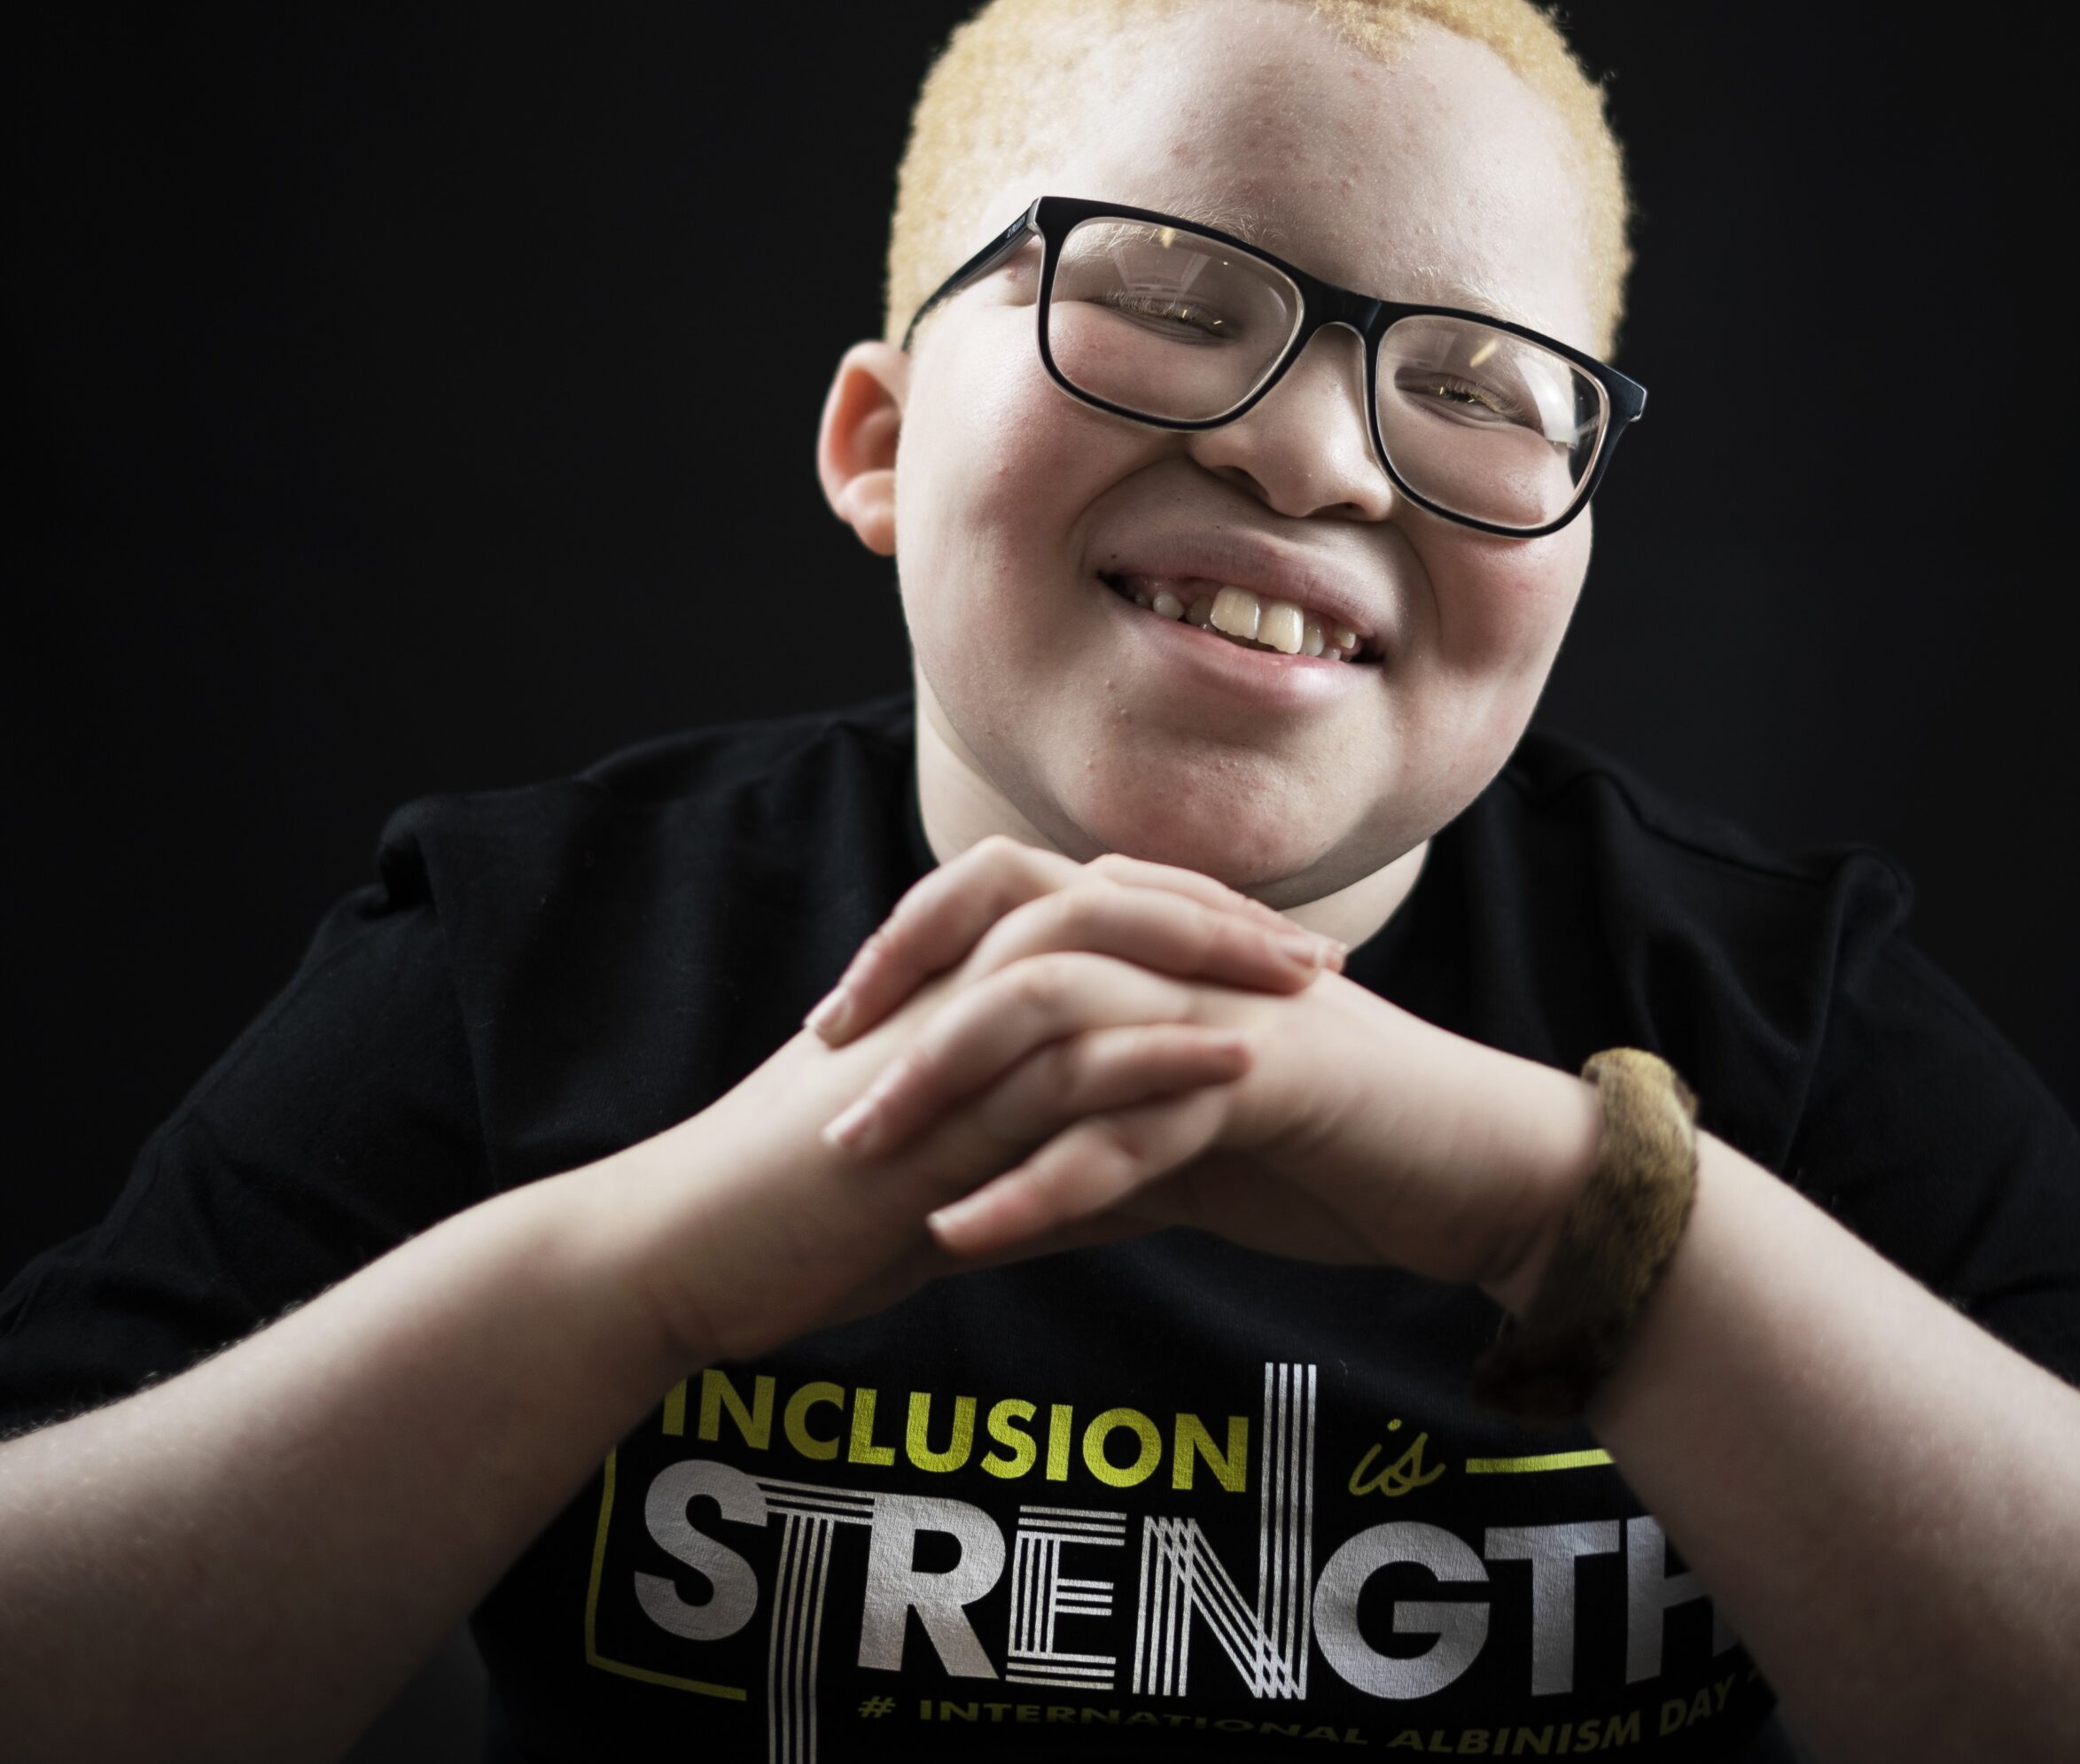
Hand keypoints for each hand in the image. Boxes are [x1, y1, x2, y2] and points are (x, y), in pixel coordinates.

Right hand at [605, 836, 1348, 1365]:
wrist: (680, 1257)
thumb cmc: (797, 1219)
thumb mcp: (941, 1173)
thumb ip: (1039, 1156)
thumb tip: (1155, 1180)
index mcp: (941, 985)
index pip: (1079, 913)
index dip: (1181, 921)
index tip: (1274, 949)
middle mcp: (941, 987)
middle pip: (1099, 902)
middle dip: (1217, 920)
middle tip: (1318, 953)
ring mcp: (933, 1039)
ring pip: (1088, 957)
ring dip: (1207, 963)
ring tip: (1310, 988)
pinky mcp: (928, 1111)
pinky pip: (1055, 1062)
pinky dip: (1153, 1052)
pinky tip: (1235, 1061)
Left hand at [826, 946, 1602, 1312]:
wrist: (1487, 1172)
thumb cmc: (1337, 1148)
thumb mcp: (1185, 1141)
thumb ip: (1088, 1145)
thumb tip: (972, 1196)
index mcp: (1162, 941)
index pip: (1008, 896)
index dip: (911, 944)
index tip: (832, 1029)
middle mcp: (1184, 950)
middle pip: (1011, 934)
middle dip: (905, 1009)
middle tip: (822, 1097)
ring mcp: (1226, 1005)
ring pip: (1056, 1013)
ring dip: (948, 1087)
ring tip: (866, 1166)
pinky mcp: (1271, 1078)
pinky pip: (1131, 1125)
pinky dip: (1041, 1182)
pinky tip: (967, 1237)